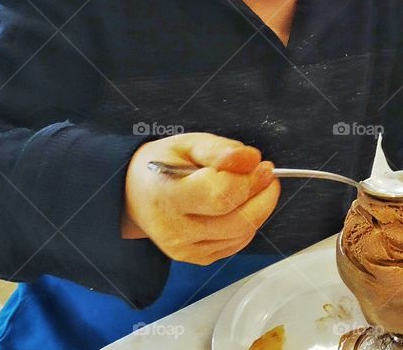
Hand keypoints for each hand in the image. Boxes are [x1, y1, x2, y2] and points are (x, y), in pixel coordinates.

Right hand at [121, 133, 279, 265]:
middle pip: (236, 221)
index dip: (249, 181)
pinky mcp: (195, 258)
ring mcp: (185, 249)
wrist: (135, 193)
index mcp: (167, 195)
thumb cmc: (163, 164)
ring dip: (259, 209)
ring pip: (241, 234)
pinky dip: (248, 224)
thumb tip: (252, 159)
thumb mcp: (187, 144)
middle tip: (267, 175)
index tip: (262, 165)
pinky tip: (242, 205)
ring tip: (255, 186)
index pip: (220, 196)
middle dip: (262, 196)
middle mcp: (174, 229)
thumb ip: (220, 150)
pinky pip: (235, 244)